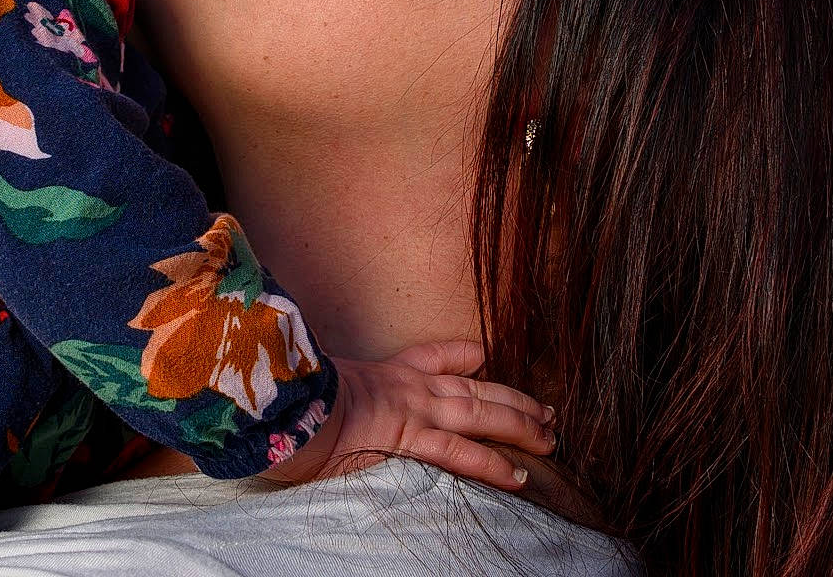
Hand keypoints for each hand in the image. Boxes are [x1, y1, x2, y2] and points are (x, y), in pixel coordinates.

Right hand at [265, 340, 554, 488]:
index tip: (484, 357)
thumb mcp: (313, 383)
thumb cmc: (290, 394)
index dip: (462, 356)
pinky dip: (495, 464)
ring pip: (480, 413)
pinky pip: (462, 452)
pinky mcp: (411, 436)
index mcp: (383, 371)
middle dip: (513, 398)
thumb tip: (313, 395)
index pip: (432, 357)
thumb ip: (326, 388)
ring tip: (550, 437)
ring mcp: (413, 408)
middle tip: (547, 410)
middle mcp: (406, 385)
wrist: (281, 400)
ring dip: (519, 425)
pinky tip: (522, 475)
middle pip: (473, 387)